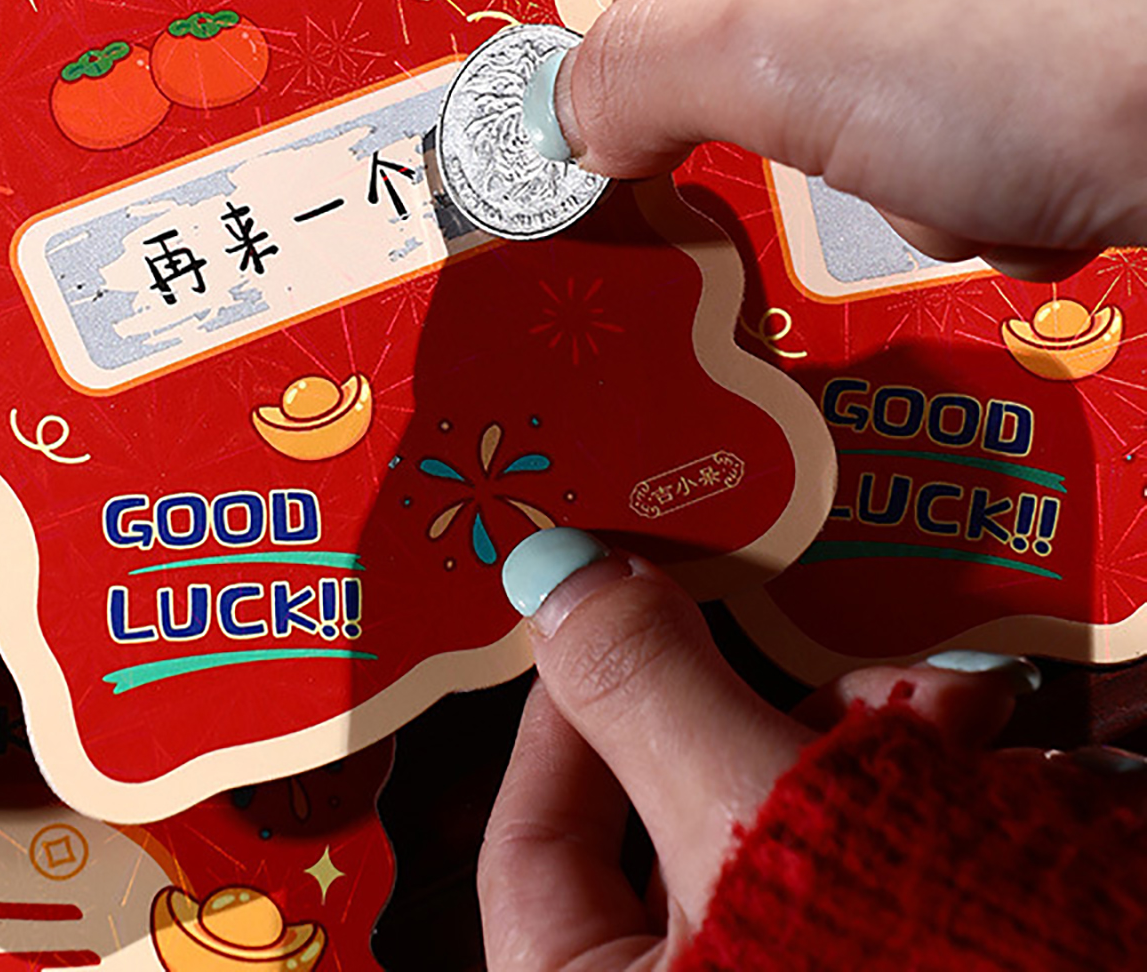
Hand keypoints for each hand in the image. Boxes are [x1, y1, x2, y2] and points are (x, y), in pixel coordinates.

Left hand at [476, 531, 1041, 970]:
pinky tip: (981, 744)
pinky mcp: (900, 970)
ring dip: (863, 742)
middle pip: (678, 825)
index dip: (566, 707)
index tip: (608, 605)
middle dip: (752, 707)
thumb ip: (646, 688)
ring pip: (793, 835)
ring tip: (938, 700)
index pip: (532, 846)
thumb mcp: (747, 818)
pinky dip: (922, 799)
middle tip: (782, 618)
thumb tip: (561, 580)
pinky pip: (880, 869)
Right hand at [553, 0, 1146, 276]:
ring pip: (878, 23)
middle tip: (833, 149)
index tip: (646, 91)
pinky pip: (971, 52)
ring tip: (972, 173)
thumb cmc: (1104, 42)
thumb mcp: (810, 67)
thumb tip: (577, 105)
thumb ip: (647, 74)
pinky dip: (977, 142)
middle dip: (806, 92)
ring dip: (897, 141)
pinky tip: (1040, 178)